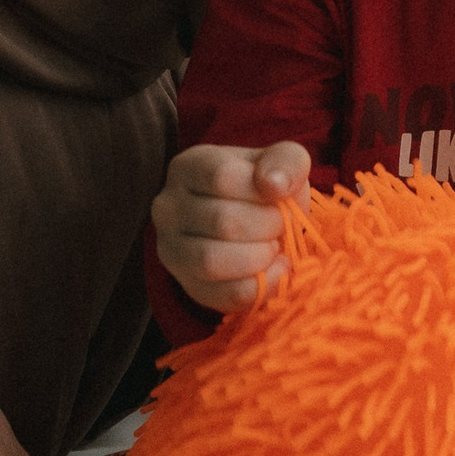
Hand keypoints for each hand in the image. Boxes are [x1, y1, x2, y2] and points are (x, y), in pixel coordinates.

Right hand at [152, 139, 311, 311]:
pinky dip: (261, 285)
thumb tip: (274, 185)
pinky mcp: (188, 285)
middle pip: (222, 221)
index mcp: (189, 167)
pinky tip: (276, 270)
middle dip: (268, 226)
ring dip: (259, 256)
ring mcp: (171, 249)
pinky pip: (224, 294)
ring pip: (212, 261)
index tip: (280, 196)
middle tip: (281, 225)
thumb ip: (286, 161)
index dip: (262, 191)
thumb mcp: (282, 162)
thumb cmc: (265, 188)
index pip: (222, 177)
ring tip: (274, 246)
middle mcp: (168, 207)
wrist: (258, 226)